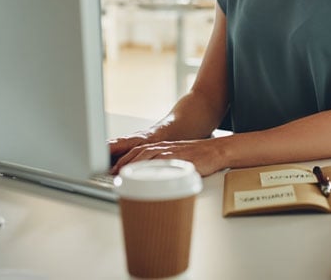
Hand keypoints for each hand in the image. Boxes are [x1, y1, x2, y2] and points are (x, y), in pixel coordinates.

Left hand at [109, 137, 224, 176]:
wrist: (217, 151)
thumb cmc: (201, 157)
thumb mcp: (180, 159)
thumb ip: (167, 166)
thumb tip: (156, 182)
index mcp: (164, 147)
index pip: (140, 150)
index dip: (125, 159)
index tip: (115, 168)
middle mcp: (166, 148)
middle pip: (139, 152)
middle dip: (124, 162)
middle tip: (113, 173)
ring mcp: (172, 153)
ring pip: (147, 156)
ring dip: (132, 166)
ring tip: (122, 175)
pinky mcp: (179, 160)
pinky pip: (162, 164)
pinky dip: (150, 169)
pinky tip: (142, 176)